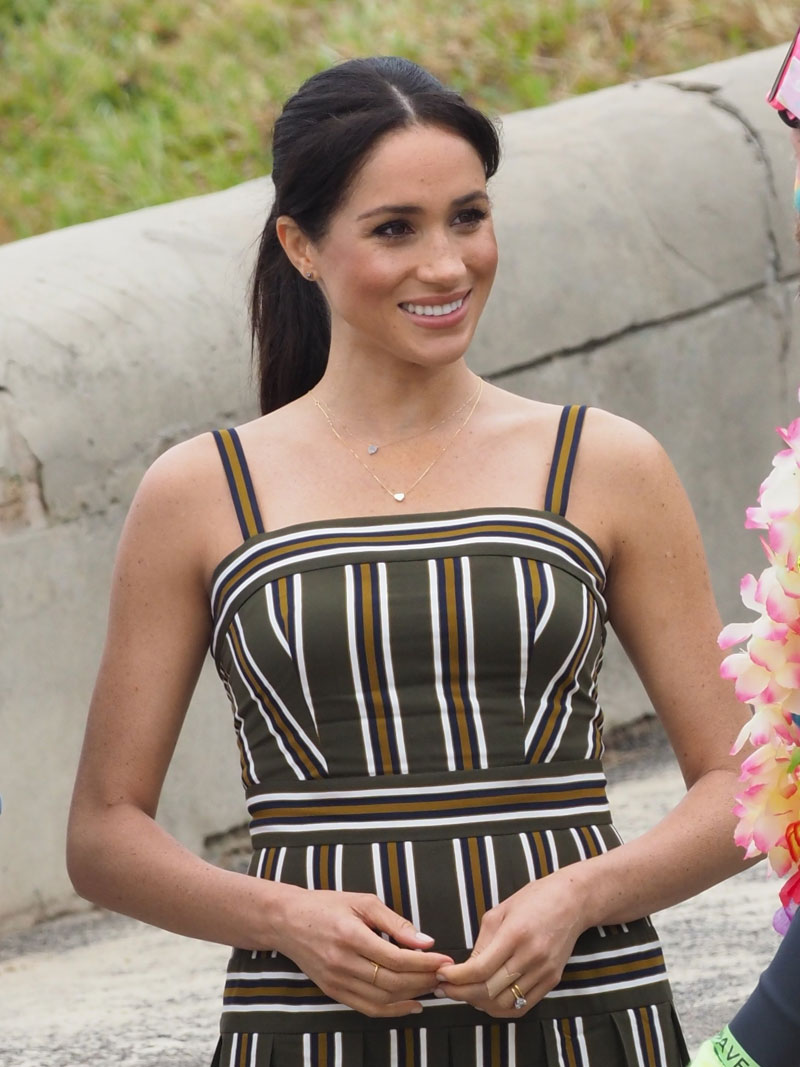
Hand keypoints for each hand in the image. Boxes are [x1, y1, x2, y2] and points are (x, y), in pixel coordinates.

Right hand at [272, 886, 452, 1017]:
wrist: (287, 921)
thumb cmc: (327, 905)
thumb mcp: (363, 902)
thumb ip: (395, 923)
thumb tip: (426, 941)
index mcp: (351, 936)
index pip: (397, 958)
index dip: (425, 963)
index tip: (445, 960)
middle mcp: (342, 962)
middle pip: (392, 982)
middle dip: (423, 980)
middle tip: (443, 974)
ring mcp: (336, 981)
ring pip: (382, 999)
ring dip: (412, 996)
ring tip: (432, 986)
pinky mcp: (332, 992)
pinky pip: (367, 1008)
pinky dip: (393, 1010)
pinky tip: (412, 1004)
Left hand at [434, 870, 585, 1016]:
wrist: (572, 901)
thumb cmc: (533, 899)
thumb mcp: (500, 912)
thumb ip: (482, 943)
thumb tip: (465, 969)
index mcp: (514, 935)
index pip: (479, 970)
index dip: (455, 977)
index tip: (441, 975)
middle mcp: (531, 956)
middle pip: (489, 990)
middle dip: (460, 993)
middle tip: (444, 988)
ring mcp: (544, 971)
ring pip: (503, 1003)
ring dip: (478, 1003)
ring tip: (463, 993)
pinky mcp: (552, 981)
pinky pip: (522, 1006)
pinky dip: (500, 1008)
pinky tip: (486, 1000)